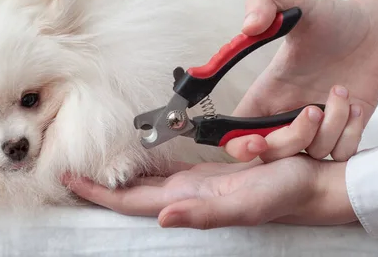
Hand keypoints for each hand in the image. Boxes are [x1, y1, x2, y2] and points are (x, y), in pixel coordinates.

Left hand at [63, 154, 355, 229]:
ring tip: (95, 164)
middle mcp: (185, 195)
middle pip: (130, 193)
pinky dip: (146, 165)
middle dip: (100, 184)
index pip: (130, 200)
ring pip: (145, 183)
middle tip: (70, 169)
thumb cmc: (282, 193)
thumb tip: (161, 217)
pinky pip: (166, 170)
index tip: (68, 178)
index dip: (99, 192)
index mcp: (188, 200)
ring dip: (119, 176)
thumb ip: (203, 214)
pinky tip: (139, 159)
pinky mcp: (206, 174)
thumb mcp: (245, 203)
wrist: (308, 185)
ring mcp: (195, 185)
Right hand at [226, 0, 377, 162]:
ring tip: (341, 91)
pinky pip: (341, 154)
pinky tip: (355, 105)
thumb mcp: (296, 1)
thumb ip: (264, 2)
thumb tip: (247, 27)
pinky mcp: (345, 131)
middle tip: (312, 110)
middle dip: (290, 141)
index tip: (255, 141)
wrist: (377, 29)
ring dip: (330, 126)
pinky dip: (350, 133)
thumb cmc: (334, 19)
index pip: (237, 131)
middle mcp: (287, 113)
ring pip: (311, 154)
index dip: (239, 145)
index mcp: (267, 91)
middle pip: (272, 153)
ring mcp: (317, 126)